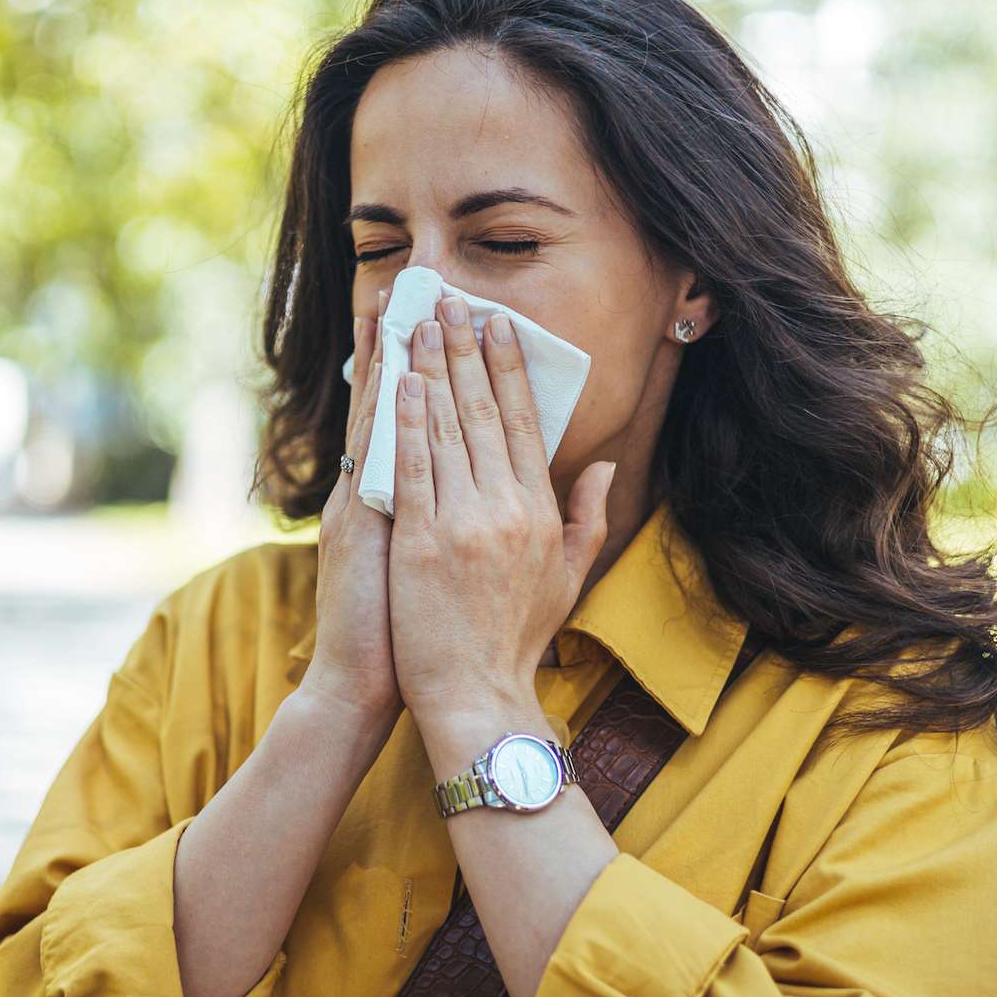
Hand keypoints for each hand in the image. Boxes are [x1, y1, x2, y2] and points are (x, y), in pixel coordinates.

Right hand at [302, 290, 402, 729]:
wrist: (362, 684)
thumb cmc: (404, 635)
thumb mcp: (422, 566)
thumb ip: (440, 520)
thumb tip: (470, 486)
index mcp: (389, 500)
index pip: (406, 421)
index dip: (416, 369)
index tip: (431, 317)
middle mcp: (369, 492)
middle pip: (387, 405)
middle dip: (403, 345)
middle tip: (414, 286)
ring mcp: (358, 505)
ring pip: (376, 420)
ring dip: (387, 362)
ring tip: (398, 306)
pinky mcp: (355, 527)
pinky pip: (372, 461)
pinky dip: (380, 417)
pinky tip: (392, 376)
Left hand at [386, 294, 616, 724]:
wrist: (476, 696)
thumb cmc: (516, 641)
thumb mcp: (567, 578)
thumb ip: (587, 517)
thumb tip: (598, 466)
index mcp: (540, 513)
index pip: (524, 423)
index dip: (509, 369)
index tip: (497, 325)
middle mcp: (507, 509)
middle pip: (485, 412)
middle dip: (467, 349)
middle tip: (452, 300)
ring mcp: (464, 523)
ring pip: (446, 429)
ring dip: (432, 368)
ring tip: (420, 322)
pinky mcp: (422, 541)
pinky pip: (413, 467)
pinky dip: (405, 421)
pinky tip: (398, 382)